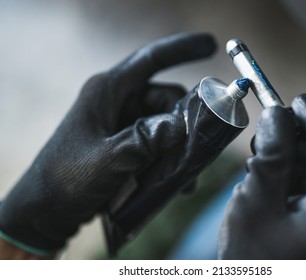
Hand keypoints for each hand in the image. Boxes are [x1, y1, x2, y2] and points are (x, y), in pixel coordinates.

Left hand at [0, 32, 215, 255]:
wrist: (46, 210)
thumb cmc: (67, 180)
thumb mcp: (108, 160)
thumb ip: (145, 140)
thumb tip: (181, 126)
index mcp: (107, 92)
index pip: (149, 61)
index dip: (181, 49)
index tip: (211, 45)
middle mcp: (117, 102)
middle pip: (164, 99)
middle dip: (185, 120)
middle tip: (200, 145)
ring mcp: (121, 124)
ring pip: (164, 124)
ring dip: (178, 146)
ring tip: (187, 174)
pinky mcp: (125, 144)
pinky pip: (156, 143)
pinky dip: (168, 158)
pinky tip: (176, 181)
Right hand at [218, 94, 305, 258]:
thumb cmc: (255, 265)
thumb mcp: (255, 205)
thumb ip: (271, 156)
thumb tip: (277, 114)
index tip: (291, 104)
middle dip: (303, 138)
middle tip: (267, 137)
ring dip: (297, 158)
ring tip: (262, 166)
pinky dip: (298, 178)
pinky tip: (272, 184)